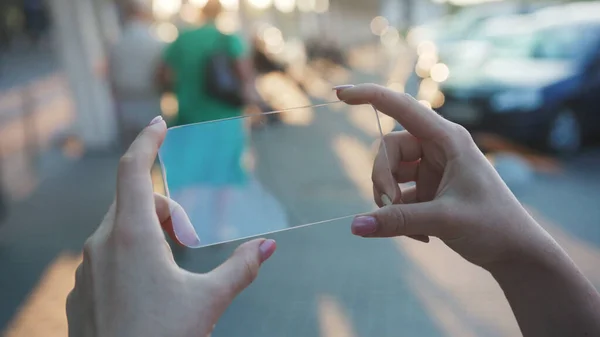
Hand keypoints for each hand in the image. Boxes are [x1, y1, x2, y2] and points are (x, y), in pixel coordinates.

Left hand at [66, 116, 276, 336]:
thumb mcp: (208, 301)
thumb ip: (240, 269)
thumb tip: (267, 246)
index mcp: (132, 235)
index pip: (133, 169)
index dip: (146, 141)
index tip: (158, 123)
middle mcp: (101, 245)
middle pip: (132, 202)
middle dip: (163, 207)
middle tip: (188, 235)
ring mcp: (85, 270)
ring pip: (117, 231)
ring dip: (146, 233)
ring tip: (171, 264)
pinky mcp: (80, 293)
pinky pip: (104, 258)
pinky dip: (127, 257)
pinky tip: (146, 291)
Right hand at [336, 84, 554, 267]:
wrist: (516, 252)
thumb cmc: (493, 226)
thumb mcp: (444, 220)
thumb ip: (398, 220)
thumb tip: (355, 226)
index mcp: (448, 139)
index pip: (402, 107)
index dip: (370, 95)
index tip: (340, 93)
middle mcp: (438, 148)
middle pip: (388, 150)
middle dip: (382, 180)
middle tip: (389, 208)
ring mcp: (431, 168)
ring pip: (389, 173)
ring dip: (390, 203)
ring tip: (413, 230)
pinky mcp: (427, 188)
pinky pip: (397, 195)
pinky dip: (399, 215)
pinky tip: (421, 235)